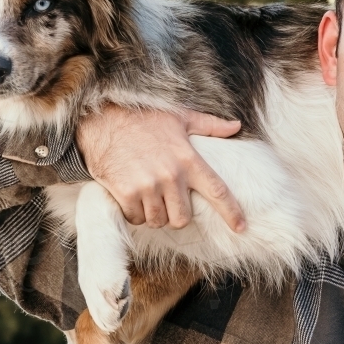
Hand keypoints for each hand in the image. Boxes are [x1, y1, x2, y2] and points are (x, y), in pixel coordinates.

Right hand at [76, 105, 245, 231]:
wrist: (102, 117)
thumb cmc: (143, 116)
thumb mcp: (179, 116)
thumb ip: (209, 125)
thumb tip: (236, 126)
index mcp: (188, 159)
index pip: (217, 191)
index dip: (231, 212)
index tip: (241, 227)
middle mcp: (170, 176)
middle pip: (183, 218)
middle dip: (176, 215)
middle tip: (167, 201)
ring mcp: (147, 186)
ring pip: (158, 221)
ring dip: (154, 214)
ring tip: (147, 195)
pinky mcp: (125, 193)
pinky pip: (136, 218)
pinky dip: (134, 212)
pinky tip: (130, 195)